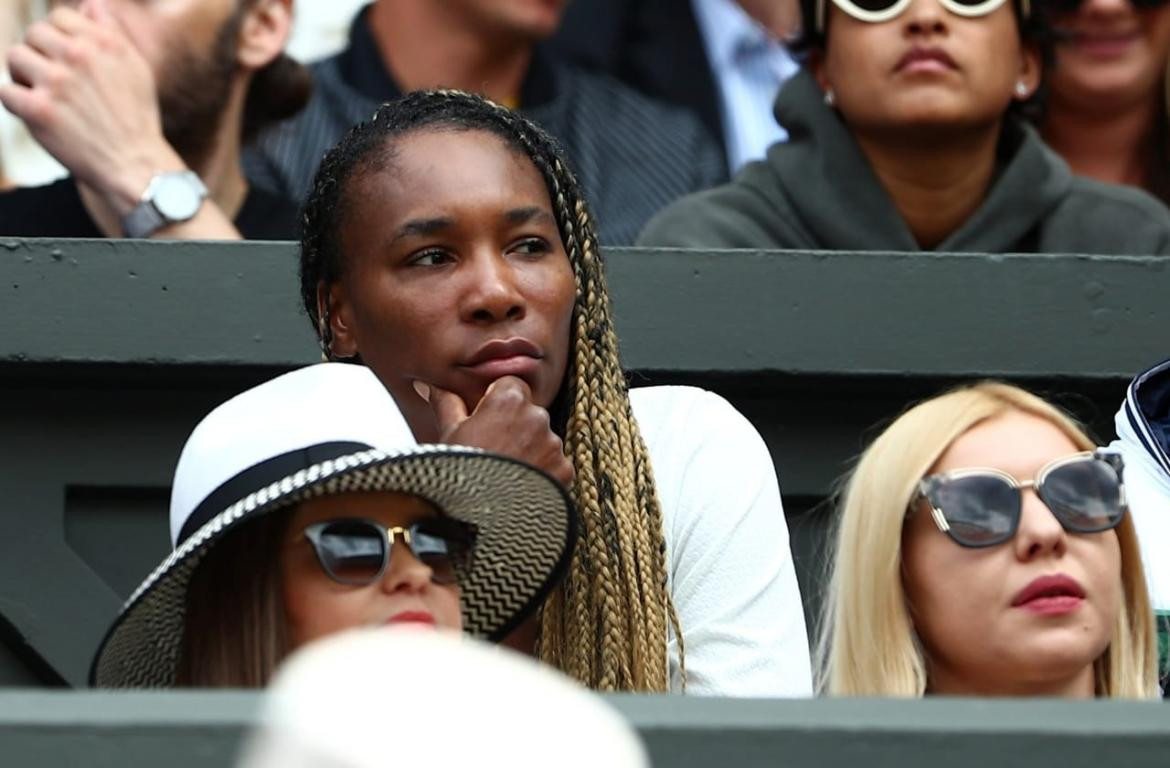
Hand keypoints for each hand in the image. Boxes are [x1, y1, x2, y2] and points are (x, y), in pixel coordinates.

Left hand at [0, 0, 183, 212]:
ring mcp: (57, 83)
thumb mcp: (136, 69)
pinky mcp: (39, 111)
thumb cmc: (135, 118)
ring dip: (22, 76)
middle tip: (52, 81)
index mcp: (103, 43)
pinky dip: (16, 103)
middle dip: (39, 55)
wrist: (135, 165)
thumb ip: (111, 33)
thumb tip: (91, 4)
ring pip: (15, 58)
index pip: (60, 17)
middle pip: (34, 35)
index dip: (58, 38)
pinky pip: (7, 92)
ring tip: (41, 94)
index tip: (66, 60)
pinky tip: (35, 114)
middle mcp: (79, 57)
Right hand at [415, 376, 574, 488]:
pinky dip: (543, 474)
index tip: (486, 421)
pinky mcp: (564, 470)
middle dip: (515, 428)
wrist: (474, 520)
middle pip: (529, 413)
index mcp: (509, 399)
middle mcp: (537, 416)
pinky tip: (520, 487)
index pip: (511, 386)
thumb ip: (445, 401)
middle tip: (492, 451)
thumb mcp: (447, 433)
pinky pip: (556, 466)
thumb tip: (428, 385)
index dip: (497, 403)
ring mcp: (553, 444)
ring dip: (530, 451)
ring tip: (504, 474)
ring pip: (543, 440)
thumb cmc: (456, 473)